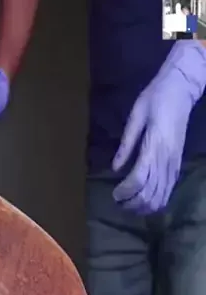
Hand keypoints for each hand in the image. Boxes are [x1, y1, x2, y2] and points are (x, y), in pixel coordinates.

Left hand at [112, 41, 205, 213]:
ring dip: (144, 205)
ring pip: (162, 195)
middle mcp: (166, 158)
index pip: (139, 179)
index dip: (126, 192)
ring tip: (129, 205)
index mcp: (154, 146)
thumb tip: (115, 168)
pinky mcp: (178, 163)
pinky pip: (170, 188)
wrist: (181, 89)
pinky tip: (145, 203)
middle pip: (151, 193)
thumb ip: (126, 144)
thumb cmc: (154, 100)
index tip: (114, 194)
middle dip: (133, 203)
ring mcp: (174, 162)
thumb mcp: (135, 117)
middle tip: (118, 203)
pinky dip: (157, 200)